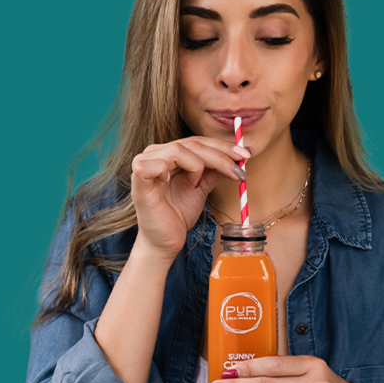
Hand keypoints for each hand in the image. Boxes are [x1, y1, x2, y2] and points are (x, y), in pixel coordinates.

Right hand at [130, 136, 249, 257]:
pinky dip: (170, 171)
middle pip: (191, 143)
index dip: (222, 146)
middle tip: (238, 170)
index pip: (197, 141)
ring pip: (178, 150)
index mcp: (167, 153)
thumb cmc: (178, 213)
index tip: (245, 155)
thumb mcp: (203, 186)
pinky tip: (176, 182)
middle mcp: (153, 154)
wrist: (165, 241)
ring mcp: (143, 164)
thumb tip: (242, 154)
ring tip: (197, 184)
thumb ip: (216, 169)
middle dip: (220, 155)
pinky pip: (156, 164)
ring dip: (198, 165)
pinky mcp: (138, 179)